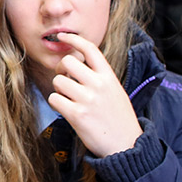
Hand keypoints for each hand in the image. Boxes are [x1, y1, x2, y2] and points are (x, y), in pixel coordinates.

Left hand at [46, 33, 142, 156]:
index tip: (62, 36)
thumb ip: (98, 77)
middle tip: (64, 80)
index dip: (73, 39)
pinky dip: (56, 103)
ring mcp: (87, 99)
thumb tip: (74, 66)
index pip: (90, 49)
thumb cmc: (118, 118)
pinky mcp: (77, 115)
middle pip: (67, 62)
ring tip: (69, 99)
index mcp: (109, 76)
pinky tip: (66, 110)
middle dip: (60, 70)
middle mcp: (98, 84)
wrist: (126, 145)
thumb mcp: (115, 91)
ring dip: (59, 89)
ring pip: (58, 81)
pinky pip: (54, 99)